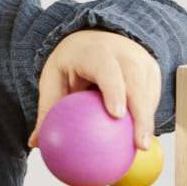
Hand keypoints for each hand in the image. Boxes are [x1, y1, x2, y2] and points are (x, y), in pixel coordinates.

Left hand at [29, 29, 160, 149]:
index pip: (107, 68)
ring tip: (142, 146)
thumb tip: (34, 143)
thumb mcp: (53, 80)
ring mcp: (140, 59)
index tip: (116, 114)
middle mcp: (121, 52)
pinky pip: (152, 95)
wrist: (93, 38)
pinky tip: (141, 137)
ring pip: (148, 89)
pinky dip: (148, 114)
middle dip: (141, 112)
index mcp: (93, 51)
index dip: (114, 89)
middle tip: (138, 143)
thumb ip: (47, 110)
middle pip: (135, 81)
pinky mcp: (151, 69)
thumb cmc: (70, 63)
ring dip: (148, 118)